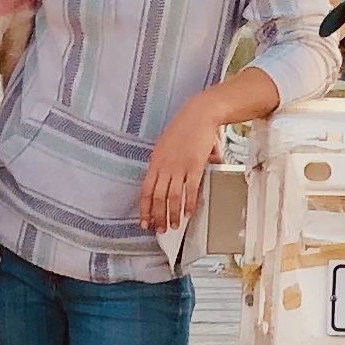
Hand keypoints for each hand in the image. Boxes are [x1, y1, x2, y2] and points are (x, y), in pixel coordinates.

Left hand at [140, 94, 225, 237]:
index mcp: (155, 161)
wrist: (200, 114)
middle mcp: (165, 166)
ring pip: (172, 197)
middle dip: (158, 217)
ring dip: (172, 214)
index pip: (145, 191)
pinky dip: (189, 204)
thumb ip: (164, 164)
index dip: (144, 209)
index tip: (145, 223)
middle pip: (157, 198)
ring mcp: (179, 166)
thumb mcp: (165, 145)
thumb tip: (169, 179)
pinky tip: (188, 214)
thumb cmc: (184, 127)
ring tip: (174, 226)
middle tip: (160, 230)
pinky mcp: (195, 165)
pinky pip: (190, 190)